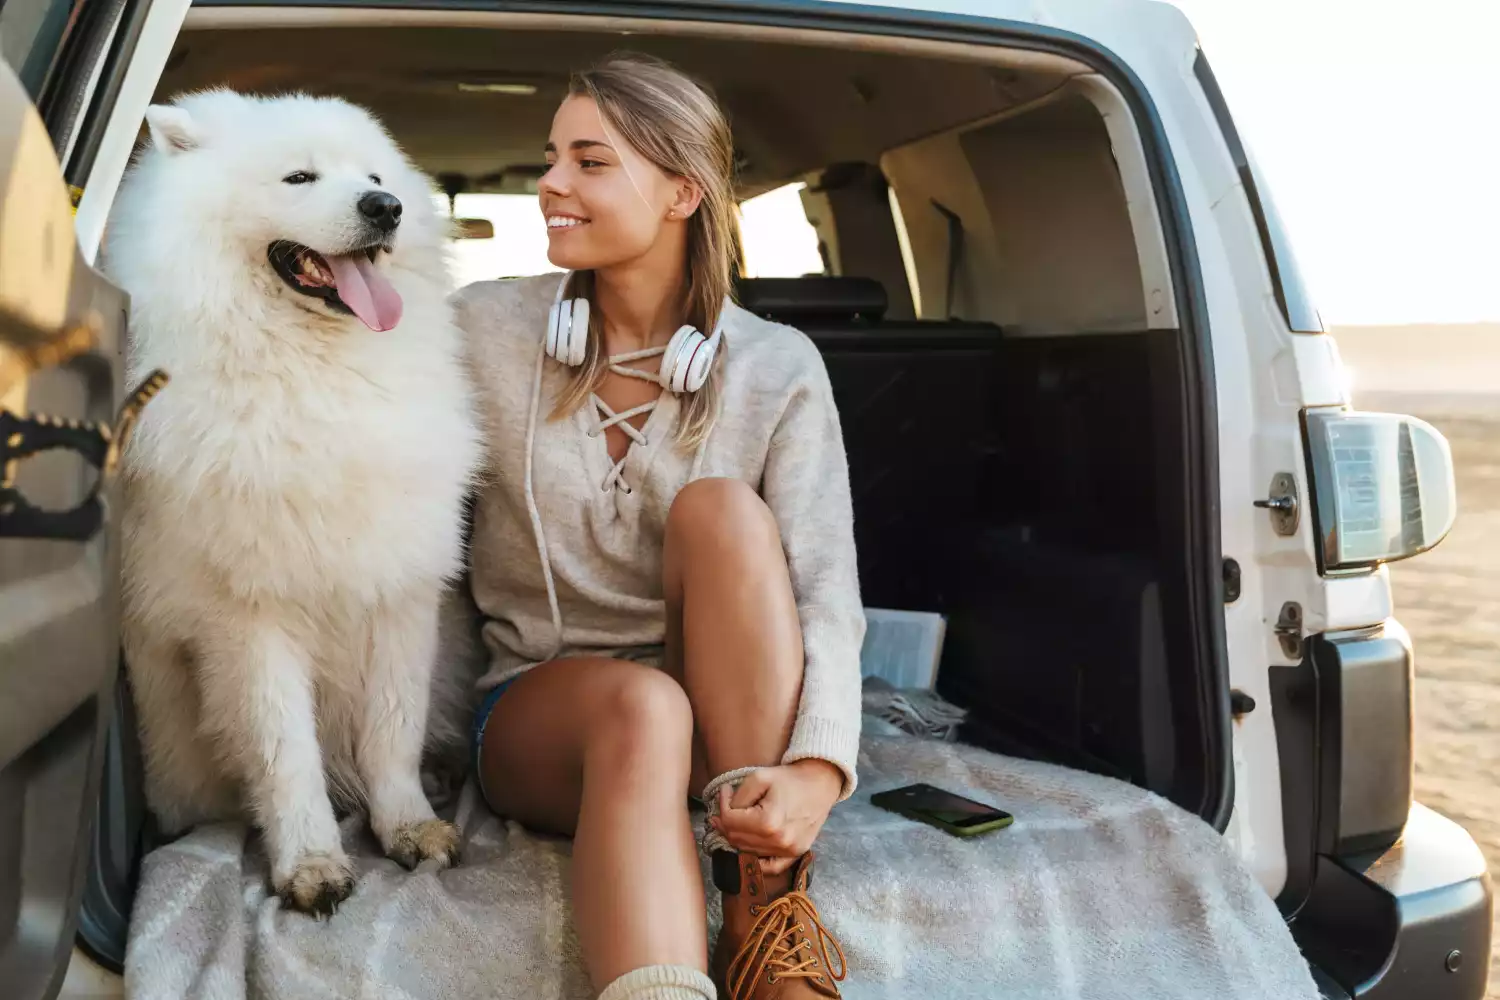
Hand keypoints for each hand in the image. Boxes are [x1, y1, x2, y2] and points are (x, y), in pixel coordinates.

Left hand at [711, 759, 844, 874]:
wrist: (820, 784)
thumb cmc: (790, 778)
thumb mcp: (760, 777)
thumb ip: (738, 797)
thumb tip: (725, 809)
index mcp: (768, 822)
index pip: (730, 821)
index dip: (722, 805)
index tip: (725, 792)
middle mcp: (779, 841)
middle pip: (737, 839)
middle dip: (726, 823)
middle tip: (724, 808)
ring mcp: (789, 851)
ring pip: (748, 851)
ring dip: (737, 838)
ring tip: (735, 822)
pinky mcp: (796, 854)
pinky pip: (770, 867)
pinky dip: (756, 861)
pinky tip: (748, 849)